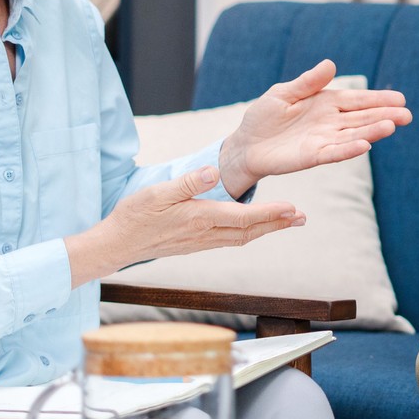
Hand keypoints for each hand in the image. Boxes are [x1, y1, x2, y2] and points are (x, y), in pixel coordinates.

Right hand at [69, 166, 301, 283]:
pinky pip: (230, 240)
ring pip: (242, 238)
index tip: (293, 208)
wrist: (116, 245)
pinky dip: (249, 234)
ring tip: (287, 223)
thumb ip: (186, 182)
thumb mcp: (156, 192)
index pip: (244, 217)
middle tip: (302, 219)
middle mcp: (205, 234)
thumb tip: (212, 172)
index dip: (271, 213)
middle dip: (278, 224)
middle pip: (250, 231)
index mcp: (200, 218)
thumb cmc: (134, 216)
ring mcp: (201, 242)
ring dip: (267, 230)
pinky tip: (254, 229)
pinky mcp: (196, 245)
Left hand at [221, 59, 411, 188]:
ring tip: (391, 126)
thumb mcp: (284, 92)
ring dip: (372, 132)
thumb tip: (331, 64)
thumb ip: (308, 82)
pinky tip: (365, 146)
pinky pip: (333, 152)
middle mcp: (330, 122)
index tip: (400, 99)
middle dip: (384, 116)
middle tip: (407, 115)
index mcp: (326, 103)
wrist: (246, 143)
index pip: (357, 100)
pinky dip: (349, 149)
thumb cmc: (265, 116)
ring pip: (353, 135)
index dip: (378, 99)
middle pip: (362, 118)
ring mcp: (323, 140)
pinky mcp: (312, 156)